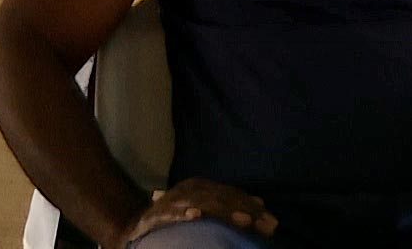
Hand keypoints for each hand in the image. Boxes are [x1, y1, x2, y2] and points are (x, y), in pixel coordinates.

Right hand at [119, 177, 276, 246]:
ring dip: (225, 212)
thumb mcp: (205, 206)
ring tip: (245, 221)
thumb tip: (260, 201)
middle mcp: (190, 188)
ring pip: (204, 204)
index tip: (272, 220)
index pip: (232, 194)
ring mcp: (175, 199)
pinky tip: (196, 216)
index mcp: (202, 186)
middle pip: (224, 198)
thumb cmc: (177, 215)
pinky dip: (184, 212)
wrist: (138, 223)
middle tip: (268, 226)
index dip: (252, 206)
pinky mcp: (160, 212)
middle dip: (247, 212)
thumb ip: (228, 203)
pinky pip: (173, 212)